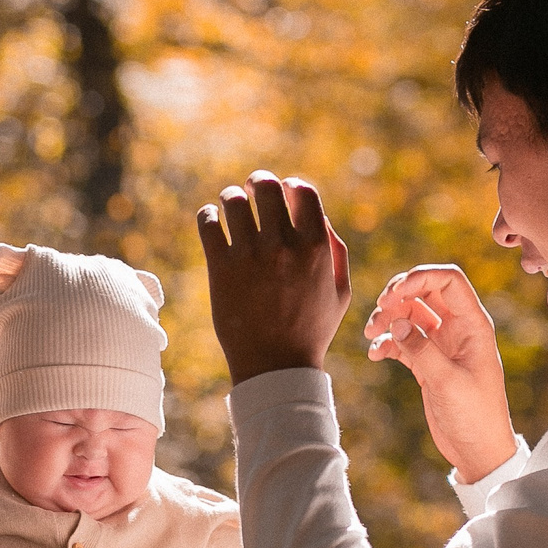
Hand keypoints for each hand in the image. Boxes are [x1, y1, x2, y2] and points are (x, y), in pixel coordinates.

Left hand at [195, 170, 350, 383]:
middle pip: (266, 187)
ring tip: (228, 205)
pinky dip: (207, 215)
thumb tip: (318, 216)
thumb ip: (335, 250)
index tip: (283, 191)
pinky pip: (207, 223)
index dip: (291, 184)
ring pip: (234, 201)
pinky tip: (210, 219)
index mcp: (315, 247)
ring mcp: (250, 256)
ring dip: (231, 197)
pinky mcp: (221, 268)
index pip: (303, 190)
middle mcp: (283, 245)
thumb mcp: (340, 291)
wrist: (276, 366)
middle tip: (251, 189)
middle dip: (258, 181)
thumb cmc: (311, 329)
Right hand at [360, 264, 518, 482]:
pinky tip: (375, 354)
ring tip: (369, 333)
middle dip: (399, 295)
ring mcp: (442, 345)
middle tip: (379, 310)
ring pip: (411, 314)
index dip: (420, 277)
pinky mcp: (428, 363)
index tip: (394, 293)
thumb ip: (422, 350)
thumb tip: (397, 321)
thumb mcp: (448, 382)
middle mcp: (458, 329)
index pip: (449, 281)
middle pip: (425, 292)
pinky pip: (403, 340)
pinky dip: (387, 342)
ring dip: (388, 318)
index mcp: (474, 326)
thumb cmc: (474, 416)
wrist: (478, 449)